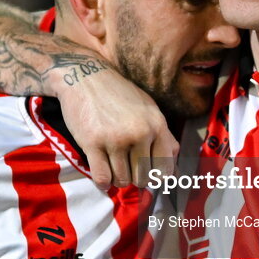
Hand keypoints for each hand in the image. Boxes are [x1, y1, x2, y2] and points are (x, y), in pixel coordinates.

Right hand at [56, 68, 177, 188]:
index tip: (145, 173)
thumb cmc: (119, 95)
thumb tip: (174, 172)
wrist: (85, 76)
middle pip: (143, 178)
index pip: (165, 168)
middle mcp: (140, 132)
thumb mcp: (149, 110)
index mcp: (157, 125)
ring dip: (117, 178)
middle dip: (134, 178)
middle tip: (126, 167)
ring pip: (123, 180)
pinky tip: (102, 173)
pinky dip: (103, 182)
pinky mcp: (93, 143)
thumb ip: (164, 138)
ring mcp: (116, 139)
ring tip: (112, 166)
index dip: (156, 177)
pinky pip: (103, 178)